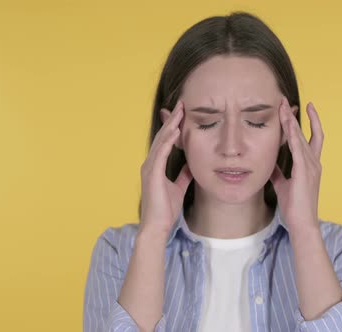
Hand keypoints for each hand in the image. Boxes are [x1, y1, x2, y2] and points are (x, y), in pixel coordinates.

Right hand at [139, 100, 193, 235]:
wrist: (157, 227)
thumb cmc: (165, 210)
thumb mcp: (179, 188)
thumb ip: (183, 175)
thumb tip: (191, 164)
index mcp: (156, 166)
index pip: (165, 141)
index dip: (173, 127)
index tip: (182, 113)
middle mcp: (151, 164)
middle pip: (162, 137)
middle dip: (172, 120)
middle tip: (182, 104)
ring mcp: (150, 168)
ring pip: (161, 142)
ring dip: (171, 126)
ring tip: (180, 112)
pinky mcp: (152, 174)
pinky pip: (160, 154)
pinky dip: (167, 142)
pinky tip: (175, 131)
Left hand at [270, 97, 323, 230]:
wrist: (302, 223)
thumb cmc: (294, 207)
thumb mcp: (282, 185)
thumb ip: (277, 172)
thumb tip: (268, 163)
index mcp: (310, 166)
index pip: (308, 138)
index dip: (302, 123)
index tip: (294, 110)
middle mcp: (313, 163)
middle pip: (306, 132)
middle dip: (295, 116)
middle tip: (285, 101)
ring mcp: (310, 166)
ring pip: (301, 137)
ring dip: (291, 121)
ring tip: (283, 107)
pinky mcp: (304, 172)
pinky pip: (298, 148)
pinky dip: (292, 135)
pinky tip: (287, 124)